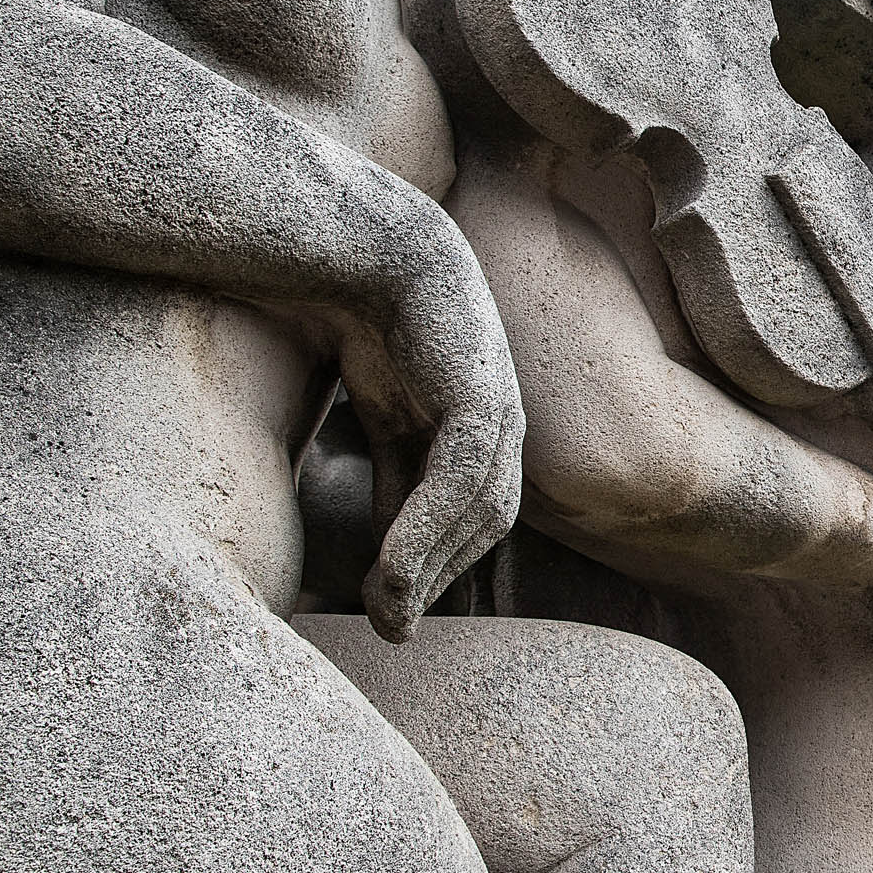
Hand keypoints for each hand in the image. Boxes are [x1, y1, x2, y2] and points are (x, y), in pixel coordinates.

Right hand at [333, 230, 524, 641]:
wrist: (369, 246)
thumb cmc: (373, 324)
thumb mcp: (383, 420)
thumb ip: (395, 482)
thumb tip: (389, 558)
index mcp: (484, 425)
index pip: (477, 514)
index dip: (442, 564)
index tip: (399, 610)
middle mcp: (503, 419)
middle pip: (487, 521)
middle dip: (441, 576)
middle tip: (394, 626)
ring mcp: (498, 405)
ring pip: (477, 508)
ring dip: (429, 566)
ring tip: (388, 612)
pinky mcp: (477, 395)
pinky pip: (458, 478)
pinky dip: (425, 527)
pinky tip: (391, 568)